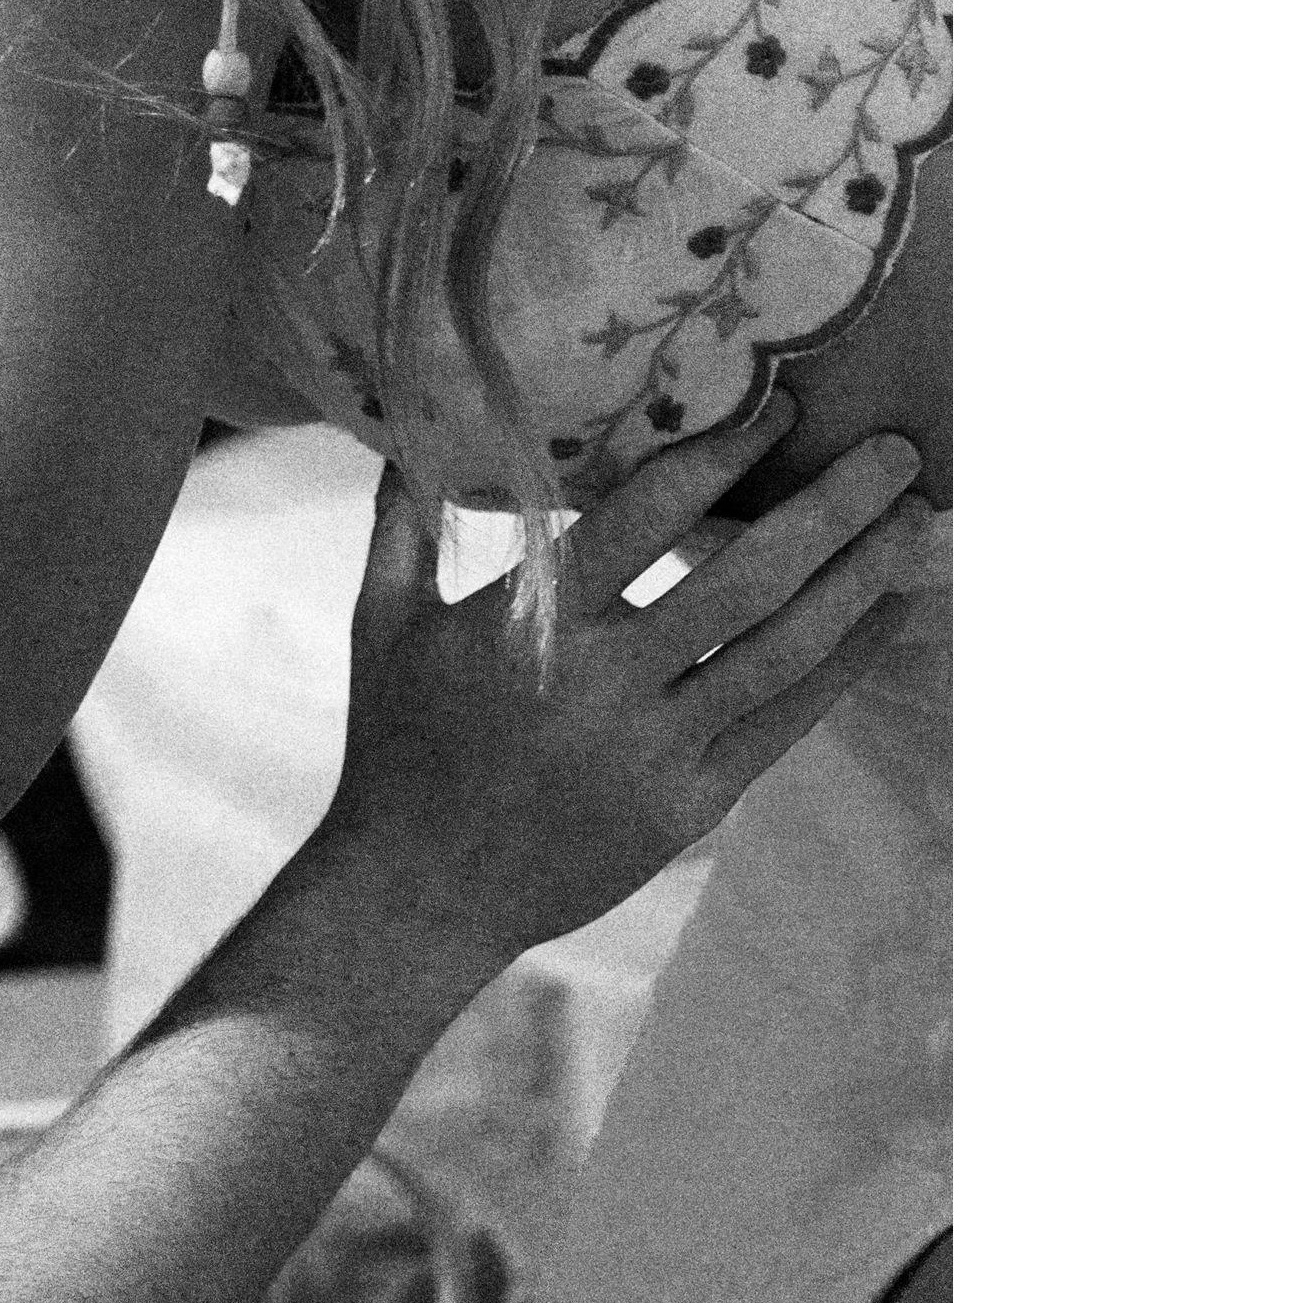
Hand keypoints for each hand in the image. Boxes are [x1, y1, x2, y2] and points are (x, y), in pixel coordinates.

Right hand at [320, 411, 944, 975]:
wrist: (420, 893)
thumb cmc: (395, 744)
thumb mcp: (379, 622)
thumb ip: (401, 518)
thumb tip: (407, 424)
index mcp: (532, 624)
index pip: (646, 519)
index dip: (720, 457)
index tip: (780, 409)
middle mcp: (607, 682)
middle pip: (747, 581)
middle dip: (832, 510)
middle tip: (896, 451)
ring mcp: (658, 749)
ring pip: (785, 652)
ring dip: (862, 582)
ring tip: (921, 525)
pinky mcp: (691, 804)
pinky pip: (785, 721)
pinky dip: (844, 662)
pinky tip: (886, 614)